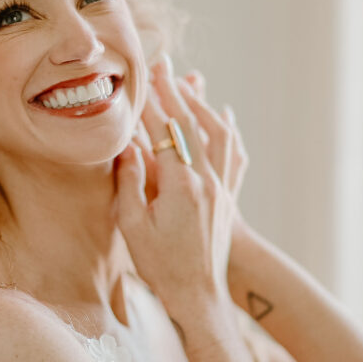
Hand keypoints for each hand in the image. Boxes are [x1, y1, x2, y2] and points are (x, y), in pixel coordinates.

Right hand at [113, 57, 234, 311]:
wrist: (198, 296)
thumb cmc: (160, 266)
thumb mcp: (132, 227)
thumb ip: (129, 183)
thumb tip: (128, 147)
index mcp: (180, 187)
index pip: (162, 133)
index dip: (148, 105)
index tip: (138, 81)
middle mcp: (206, 181)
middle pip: (191, 124)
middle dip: (174, 92)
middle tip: (161, 65)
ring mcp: (222, 188)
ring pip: (217, 133)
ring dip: (200, 104)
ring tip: (188, 82)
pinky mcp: (229, 197)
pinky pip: (234, 154)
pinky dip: (228, 130)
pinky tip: (224, 114)